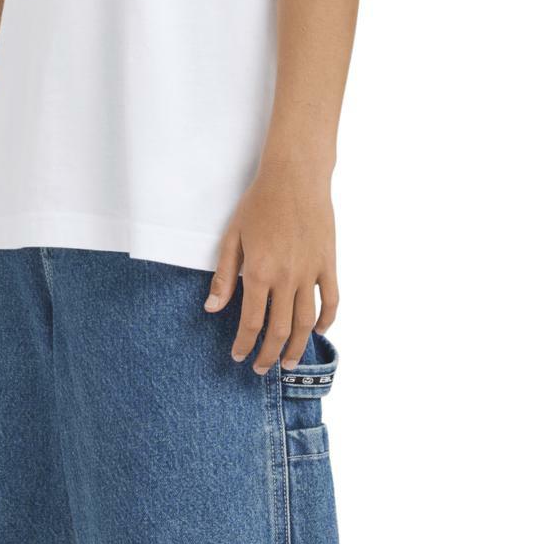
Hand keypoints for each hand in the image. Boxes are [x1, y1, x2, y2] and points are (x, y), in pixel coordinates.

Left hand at [205, 164, 338, 374]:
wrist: (295, 175)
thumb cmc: (259, 204)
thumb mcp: (232, 238)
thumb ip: (223, 277)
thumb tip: (212, 309)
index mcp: (258, 273)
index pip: (250, 323)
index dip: (243, 345)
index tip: (239, 356)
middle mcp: (285, 278)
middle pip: (279, 330)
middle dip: (268, 355)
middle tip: (261, 368)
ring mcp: (310, 272)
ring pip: (305, 322)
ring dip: (297, 348)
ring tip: (289, 363)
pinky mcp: (328, 263)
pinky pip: (331, 300)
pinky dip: (326, 320)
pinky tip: (317, 332)